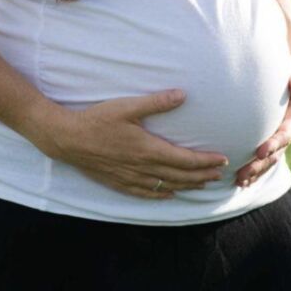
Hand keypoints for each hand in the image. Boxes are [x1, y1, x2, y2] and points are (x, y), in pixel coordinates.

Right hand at [36, 89, 229, 199]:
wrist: (68, 138)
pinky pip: (146, 194)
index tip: (222, 160)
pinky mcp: (119, 182)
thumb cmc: (97, 120)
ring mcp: (131, 178)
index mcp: (148, 149)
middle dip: (202, 176)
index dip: (206, 161)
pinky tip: (169, 194)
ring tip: (202, 185)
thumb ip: (156, 102)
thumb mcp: (127, 107)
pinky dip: (162, 195)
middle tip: (219, 175)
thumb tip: (182, 95)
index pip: (185, 159)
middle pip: (180, 176)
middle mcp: (143, 168)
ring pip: (166, 186)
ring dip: (187, 186)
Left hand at [234, 61, 290, 186]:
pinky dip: (252, 166)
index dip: (275, 143)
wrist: (289, 60)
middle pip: (276, 151)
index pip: (287, 132)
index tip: (260, 151)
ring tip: (238, 182)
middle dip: (260, 165)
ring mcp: (278, 132)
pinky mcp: (267, 133)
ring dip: (255, 171)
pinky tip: (237, 178)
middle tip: (242, 176)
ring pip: (269, 157)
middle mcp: (288, 127)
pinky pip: (261, 153)